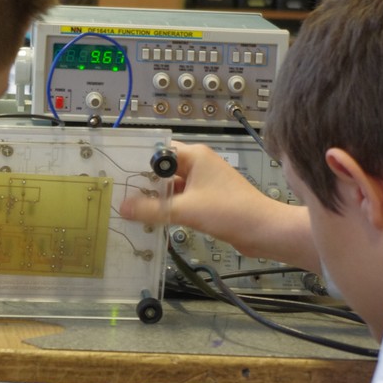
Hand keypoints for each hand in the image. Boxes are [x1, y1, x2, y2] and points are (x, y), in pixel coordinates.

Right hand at [119, 141, 319, 270]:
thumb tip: (124, 208)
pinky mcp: (207, 200)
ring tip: (131, 210)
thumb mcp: (185, 210)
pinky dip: (168, 208)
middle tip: (119, 194)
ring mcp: (204, 183)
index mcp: (195, 156)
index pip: (158, 151)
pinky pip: (180, 200)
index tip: (118, 174)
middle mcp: (199, 165)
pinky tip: (152, 219)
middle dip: (143, 183)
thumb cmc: (231, 212)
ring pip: (171, 187)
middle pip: (162, 170)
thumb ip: (152, 209)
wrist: (263, 231)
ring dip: (155, 198)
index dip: (137, 162)